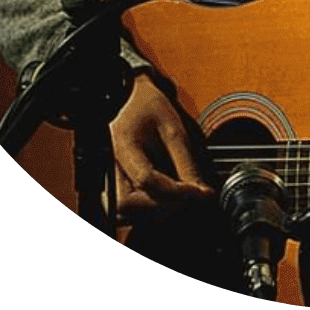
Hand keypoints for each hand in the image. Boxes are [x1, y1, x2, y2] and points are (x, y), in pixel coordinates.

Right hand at [109, 70, 212, 221]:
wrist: (130, 97)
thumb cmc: (149, 106)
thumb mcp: (173, 127)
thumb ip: (185, 161)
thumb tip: (201, 193)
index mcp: (123, 144)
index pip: (146, 179)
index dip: (175, 191)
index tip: (199, 193)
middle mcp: (109, 164)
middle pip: (127, 204)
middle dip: (161, 207)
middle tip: (189, 199)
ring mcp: (107, 176)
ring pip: (124, 212)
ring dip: (154, 212)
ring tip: (179, 199)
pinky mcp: (113, 184)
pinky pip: (126, 209)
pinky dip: (147, 210)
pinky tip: (166, 199)